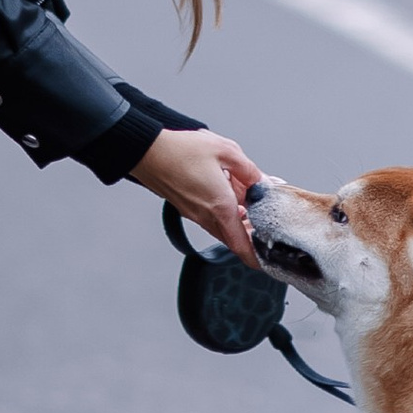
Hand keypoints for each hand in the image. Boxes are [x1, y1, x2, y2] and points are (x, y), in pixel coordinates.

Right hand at [127, 126, 262, 265]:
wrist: (147, 151)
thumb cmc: (181, 151)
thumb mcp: (225, 150)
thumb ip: (248, 169)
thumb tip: (260, 181)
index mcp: (220, 207)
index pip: (241, 245)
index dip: (255, 257)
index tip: (266, 261)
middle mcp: (206, 216)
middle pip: (233, 237)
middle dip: (250, 233)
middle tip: (263, 219)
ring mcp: (194, 214)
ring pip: (222, 227)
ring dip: (236, 219)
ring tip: (246, 198)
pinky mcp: (186, 207)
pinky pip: (210, 217)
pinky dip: (223, 211)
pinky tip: (227, 191)